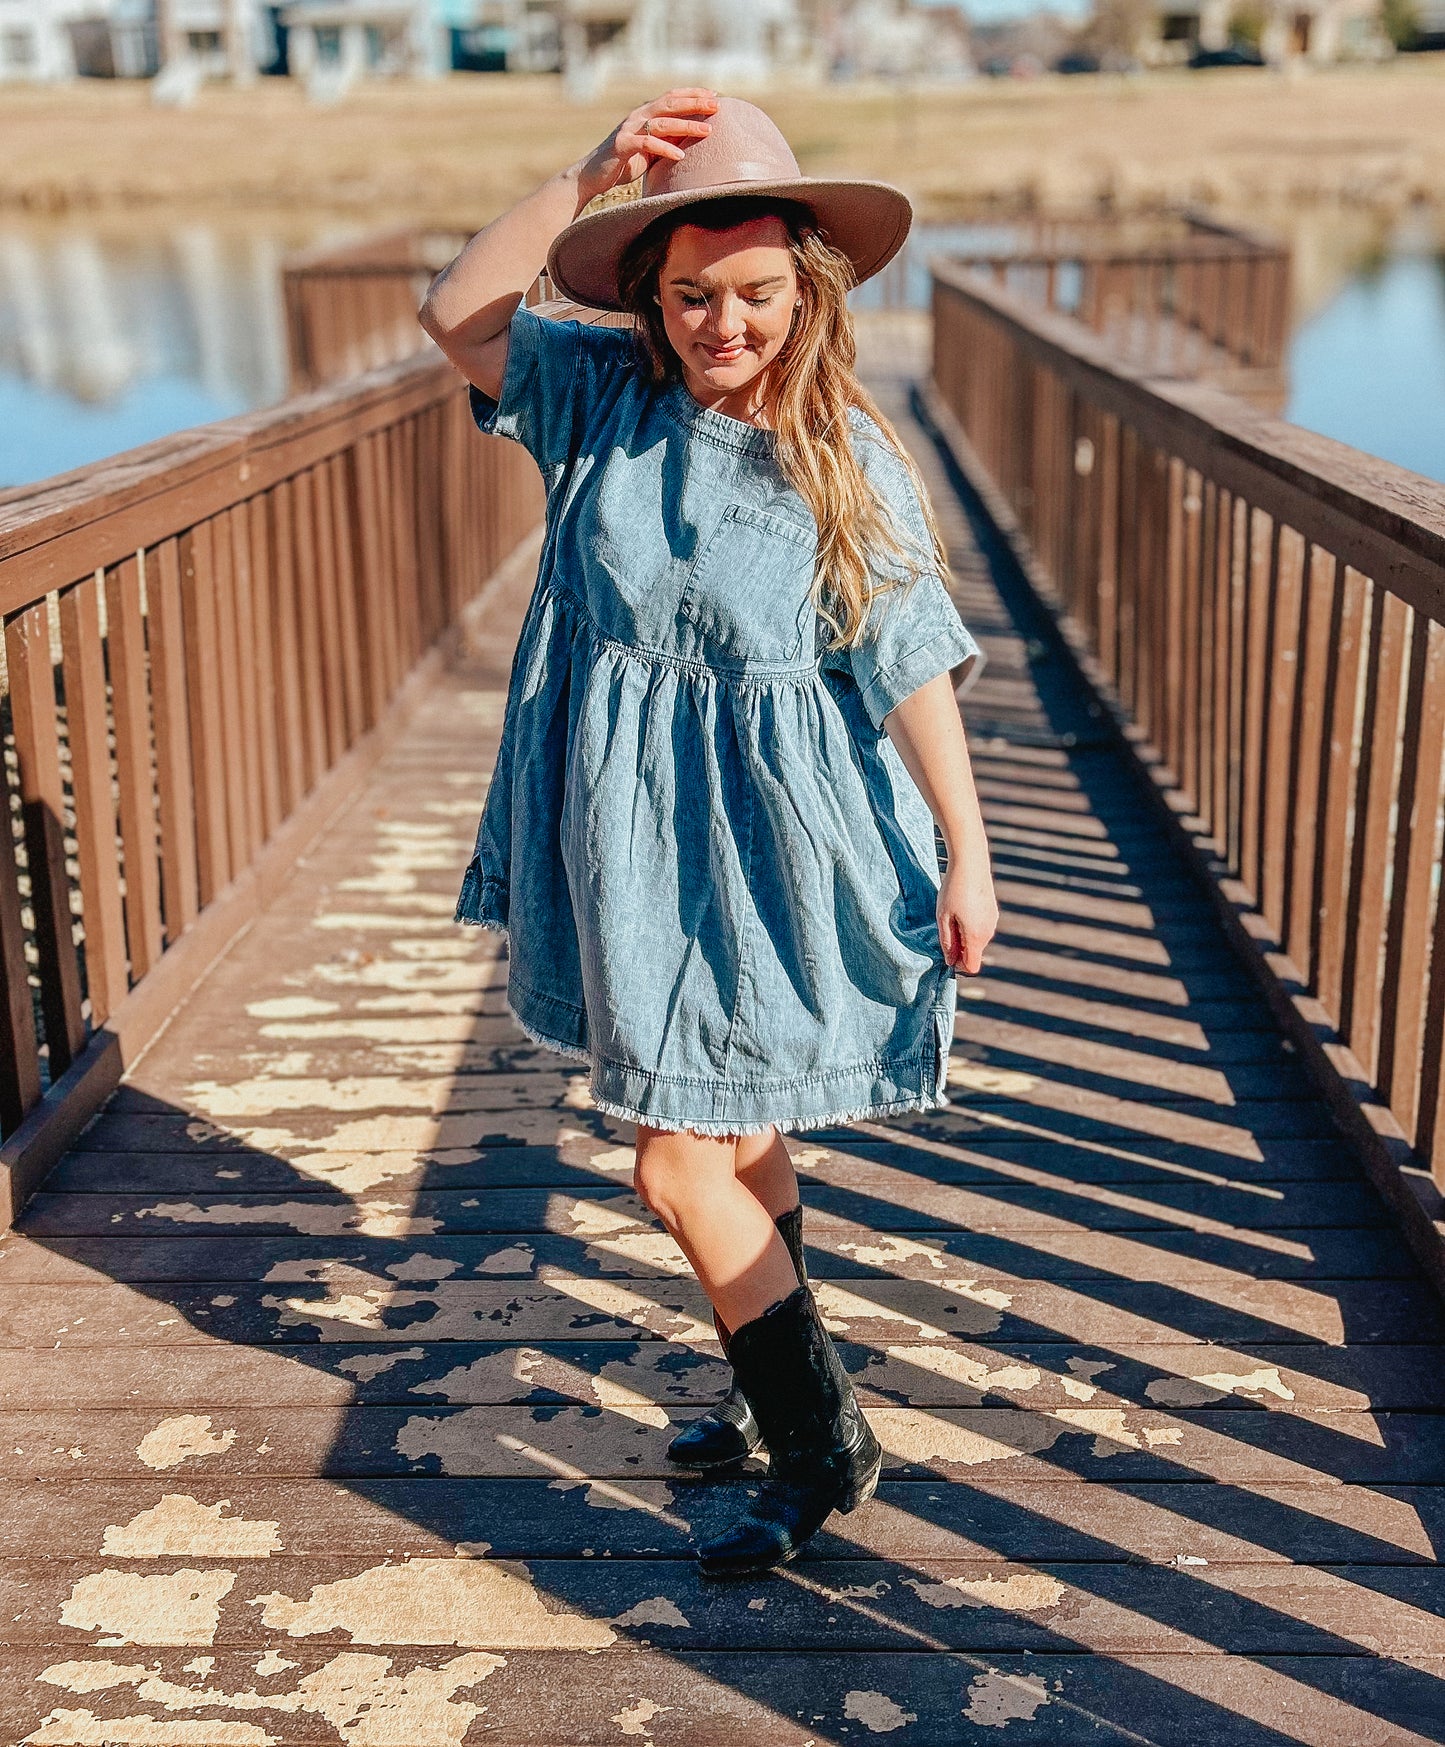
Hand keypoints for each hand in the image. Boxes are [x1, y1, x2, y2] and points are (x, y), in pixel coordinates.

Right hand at [575, 89, 717, 207]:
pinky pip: (647, 144)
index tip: (715, 95)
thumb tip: (695, 136)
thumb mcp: (651, 149)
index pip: (672, 97)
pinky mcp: (622, 145)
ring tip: (706, 131)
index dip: (693, 94)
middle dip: (695, 103)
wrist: (593, 175)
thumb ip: (668, 139)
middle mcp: (637, 116)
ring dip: (686, 126)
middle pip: (670, 104)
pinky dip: (665, 149)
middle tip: (717, 105)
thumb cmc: (625, 163)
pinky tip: (680, 155)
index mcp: (645, 114)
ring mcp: (629, 129)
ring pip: (662, 122)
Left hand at [937, 861, 996, 976]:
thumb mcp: (943, 917)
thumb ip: (947, 941)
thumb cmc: (953, 889)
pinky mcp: (993, 912)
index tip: (946, 950)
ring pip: (978, 940)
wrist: (971, 862)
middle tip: (945, 927)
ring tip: (952, 914)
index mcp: (976, 936)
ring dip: (964, 936)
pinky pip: (981, 928)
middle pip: (974, 953)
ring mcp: (993, 921)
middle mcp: (988, 932)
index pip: (971, 966)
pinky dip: (971, 925)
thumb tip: (950, 960)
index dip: (957, 964)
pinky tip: (962, 907)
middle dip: (960, 948)